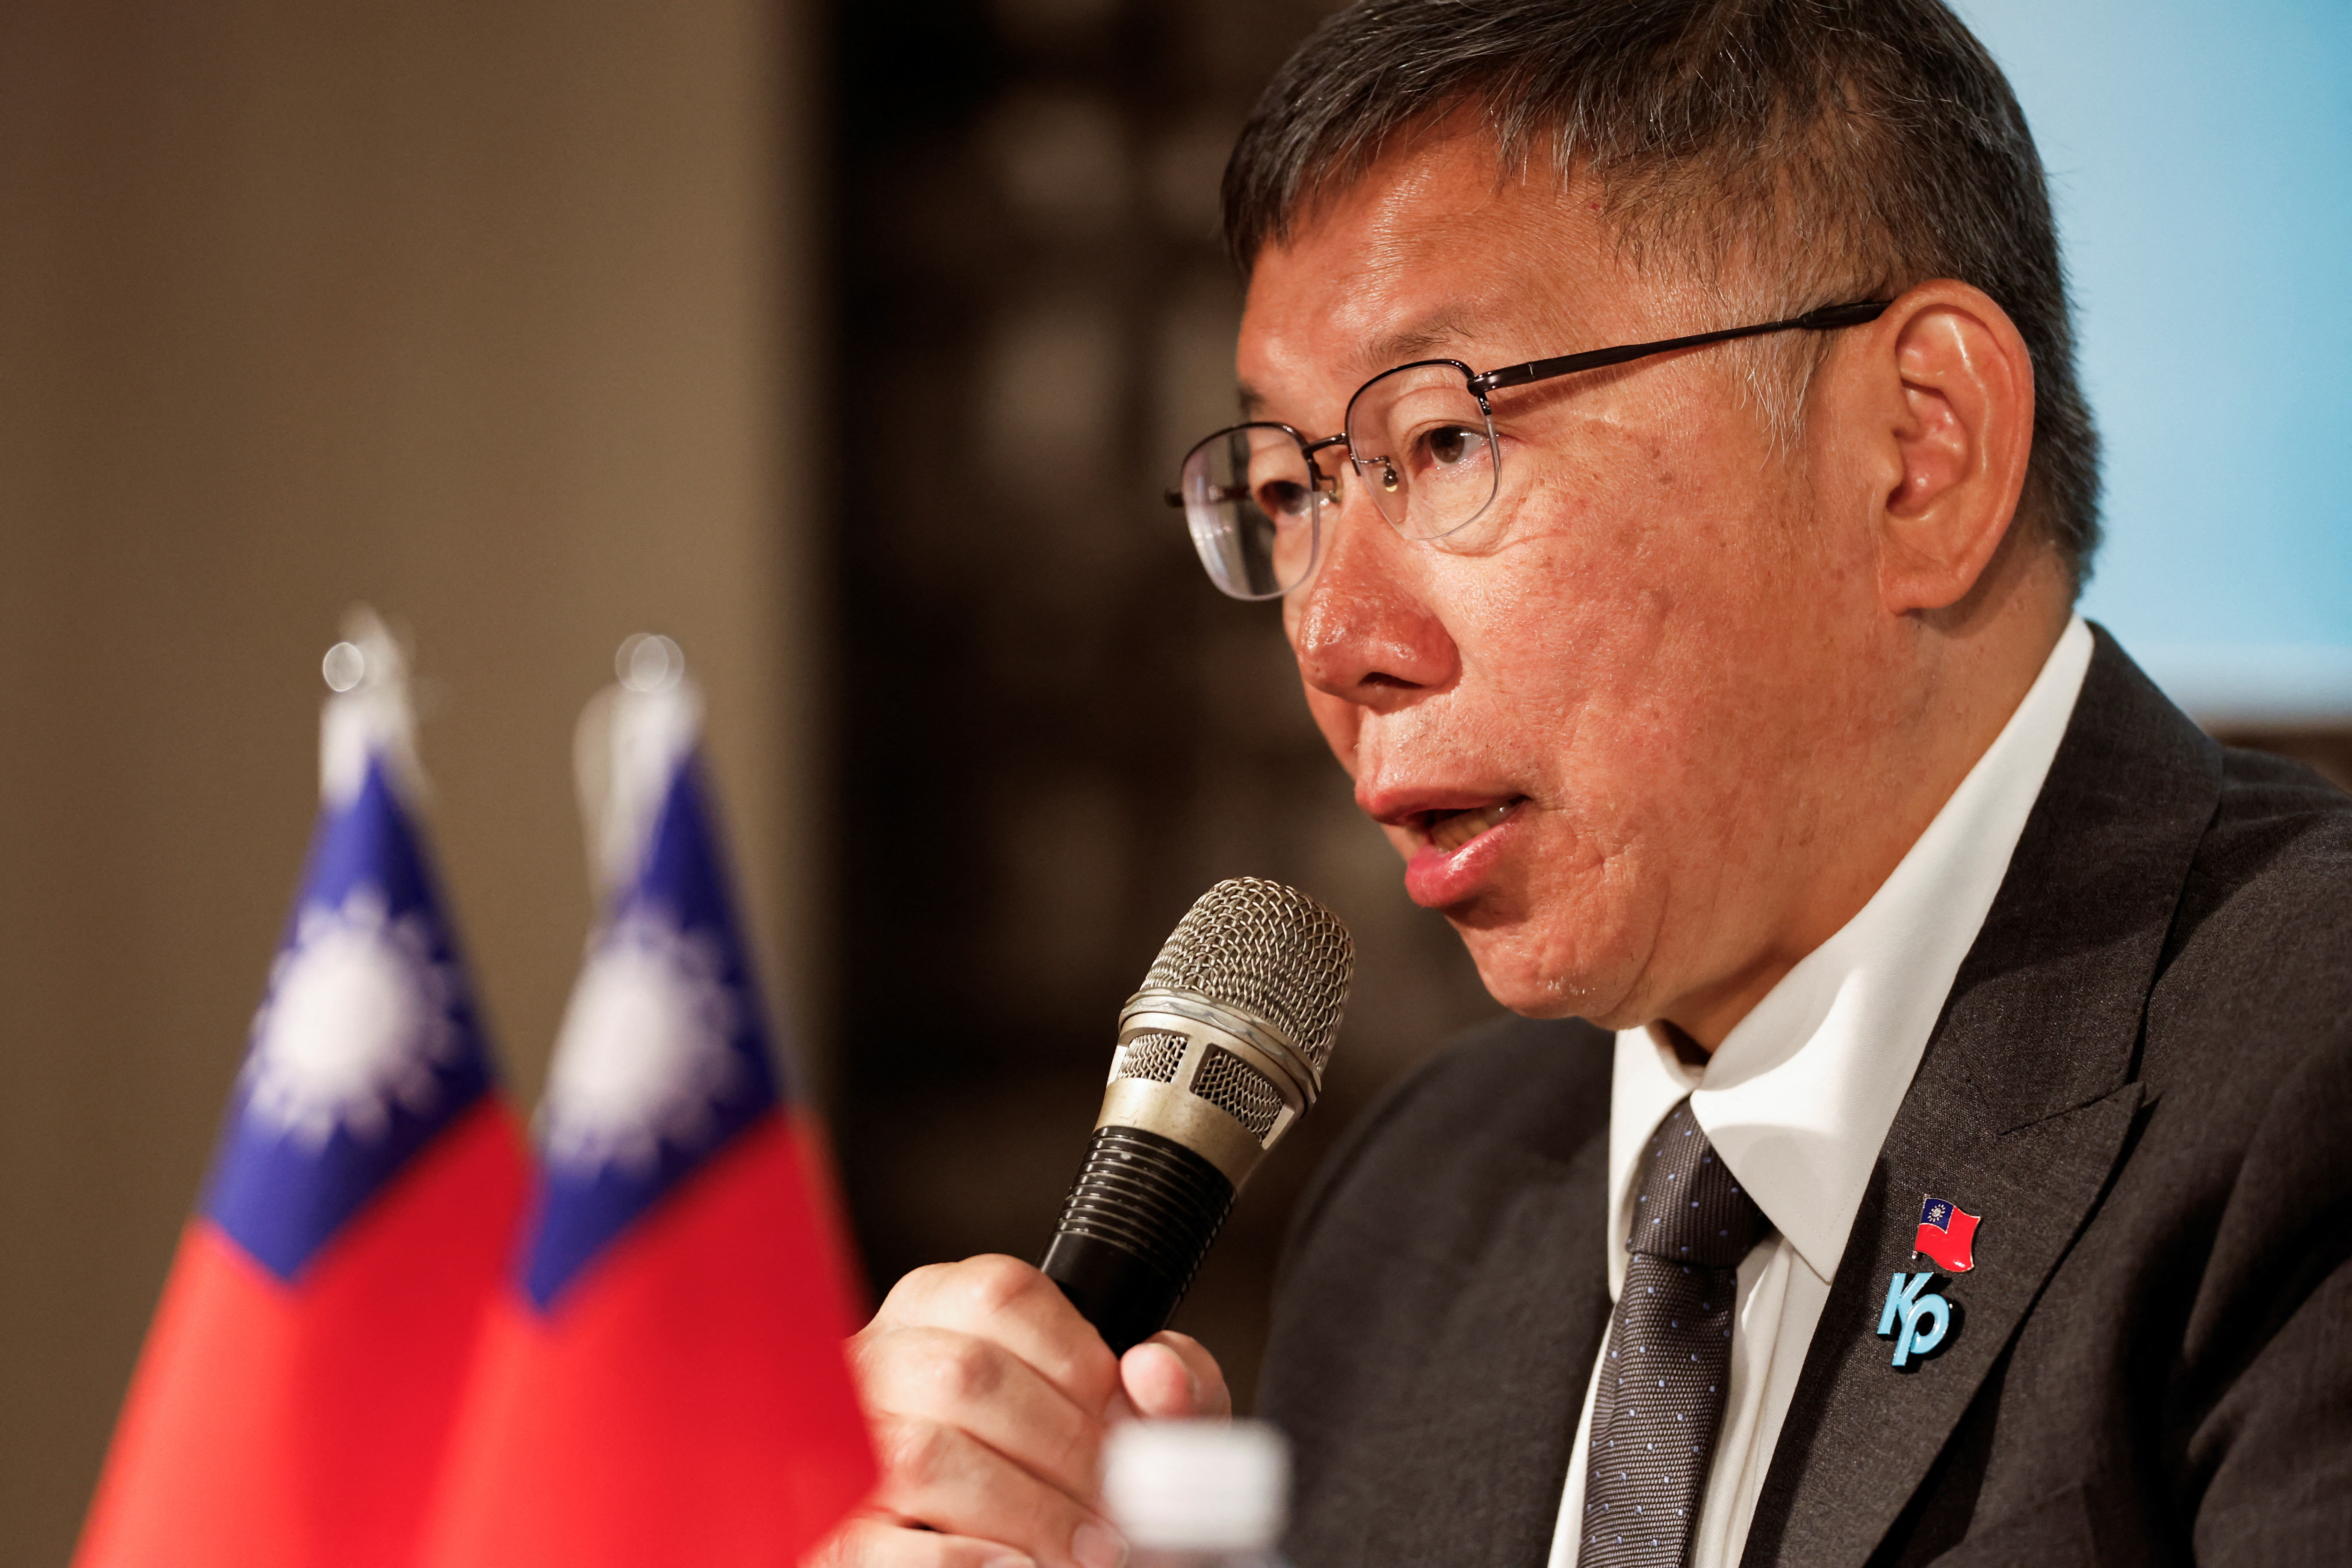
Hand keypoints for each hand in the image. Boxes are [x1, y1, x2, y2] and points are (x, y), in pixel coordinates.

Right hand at [810, 1254, 1231, 1567]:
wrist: (1064, 1555)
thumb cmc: (1093, 1486)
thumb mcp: (1151, 1427)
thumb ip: (1178, 1386)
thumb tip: (1155, 1371)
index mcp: (943, 1307)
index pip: (1002, 1293)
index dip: (1080, 1360)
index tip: (1128, 1423)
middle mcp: (882, 1362)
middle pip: (967, 1375)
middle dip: (1066, 1449)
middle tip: (1123, 1507)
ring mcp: (847, 1449)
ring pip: (925, 1454)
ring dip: (1028, 1511)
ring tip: (1090, 1550)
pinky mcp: (834, 1537)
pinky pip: (877, 1545)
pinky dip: (959, 1562)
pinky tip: (1015, 1567)